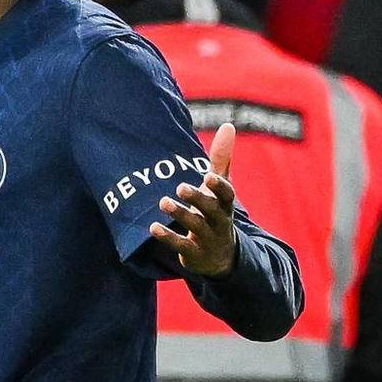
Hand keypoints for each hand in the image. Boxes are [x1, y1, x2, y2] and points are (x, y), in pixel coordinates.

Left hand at [149, 122, 237, 276]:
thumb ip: (222, 158)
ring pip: (196, 227)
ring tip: (164, 202)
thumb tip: (228, 125)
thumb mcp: (221, 187)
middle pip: (211, 210)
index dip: (219, 186)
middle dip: (197, 198)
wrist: (221, 257)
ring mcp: (208, 239)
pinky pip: (182, 246)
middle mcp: (220, 221)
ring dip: (180, 214)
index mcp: (225, 204)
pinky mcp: (195, 254)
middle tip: (179, 187)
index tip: (207, 176)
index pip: (227, 195)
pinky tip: (152, 227)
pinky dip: (168, 237)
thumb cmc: (216, 211)